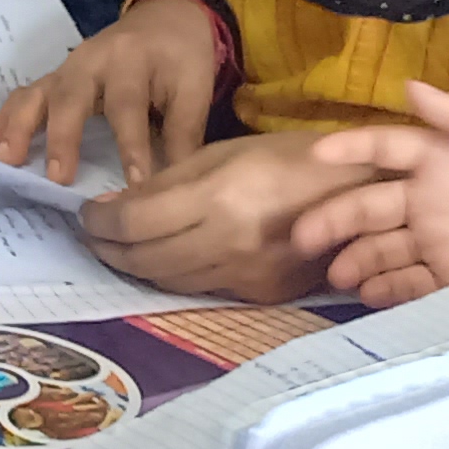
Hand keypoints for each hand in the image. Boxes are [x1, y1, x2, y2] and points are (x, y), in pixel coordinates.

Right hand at [0, 0, 225, 186]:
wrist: (165, 19)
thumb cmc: (181, 60)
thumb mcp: (195, 90)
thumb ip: (183, 135)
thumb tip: (175, 187)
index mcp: (133, 59)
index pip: (129, 106)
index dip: (132, 146)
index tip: (135, 185)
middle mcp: (93, 59)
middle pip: (71, 96)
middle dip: (63, 136)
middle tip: (58, 177)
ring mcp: (68, 68)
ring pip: (39, 94)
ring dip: (20, 126)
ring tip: (6, 159)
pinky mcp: (56, 78)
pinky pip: (25, 95)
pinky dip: (5, 118)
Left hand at [75, 132, 359, 302]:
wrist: (362, 191)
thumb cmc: (290, 158)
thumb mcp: (224, 153)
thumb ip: (167, 184)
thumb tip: (114, 207)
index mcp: (218, 198)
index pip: (135, 222)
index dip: (100, 222)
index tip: (86, 213)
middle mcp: (229, 244)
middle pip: (144, 260)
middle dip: (108, 249)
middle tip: (93, 236)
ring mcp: (246, 275)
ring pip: (169, 282)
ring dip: (135, 267)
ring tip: (118, 250)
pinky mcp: (261, 295)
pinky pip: (202, 290)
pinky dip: (174, 276)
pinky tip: (163, 260)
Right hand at [287, 81, 448, 303]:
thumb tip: (410, 88)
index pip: (391, 148)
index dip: (353, 149)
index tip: (316, 157)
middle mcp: (442, 201)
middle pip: (374, 205)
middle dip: (336, 219)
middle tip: (304, 240)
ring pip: (385, 248)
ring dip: (355, 259)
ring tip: (334, 278)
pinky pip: (412, 286)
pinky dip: (385, 291)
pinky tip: (366, 299)